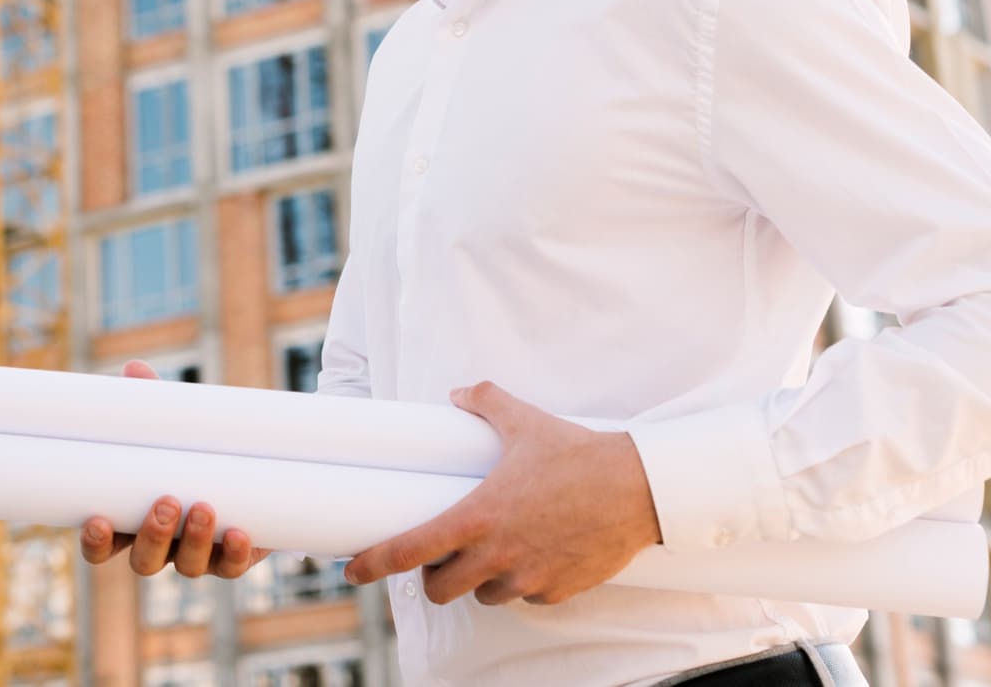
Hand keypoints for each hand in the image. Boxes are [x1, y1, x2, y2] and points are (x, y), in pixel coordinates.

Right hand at [78, 361, 270, 579]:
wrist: (249, 461)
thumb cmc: (191, 443)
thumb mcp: (172, 424)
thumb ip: (151, 402)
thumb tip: (135, 369)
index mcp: (132, 521)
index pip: (102, 546)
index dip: (95, 542)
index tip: (98, 521)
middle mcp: (162, 546)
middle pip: (144, 562)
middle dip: (153, 537)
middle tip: (166, 501)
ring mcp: (198, 555)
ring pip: (188, 567)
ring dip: (194, 541)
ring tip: (203, 505)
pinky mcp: (234, 556)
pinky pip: (231, 567)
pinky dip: (234, 554)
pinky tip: (238, 533)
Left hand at [344, 382, 660, 606]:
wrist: (638, 488)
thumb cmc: (577, 453)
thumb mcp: (524, 420)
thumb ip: (485, 402)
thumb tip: (460, 393)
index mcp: (478, 516)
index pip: (410, 549)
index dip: (375, 563)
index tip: (352, 570)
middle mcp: (498, 555)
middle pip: (441, 589)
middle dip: (435, 575)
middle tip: (441, 554)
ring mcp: (528, 577)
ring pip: (483, 596)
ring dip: (479, 580)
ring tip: (491, 551)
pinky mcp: (558, 590)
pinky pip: (525, 597)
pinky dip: (519, 583)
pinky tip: (530, 556)